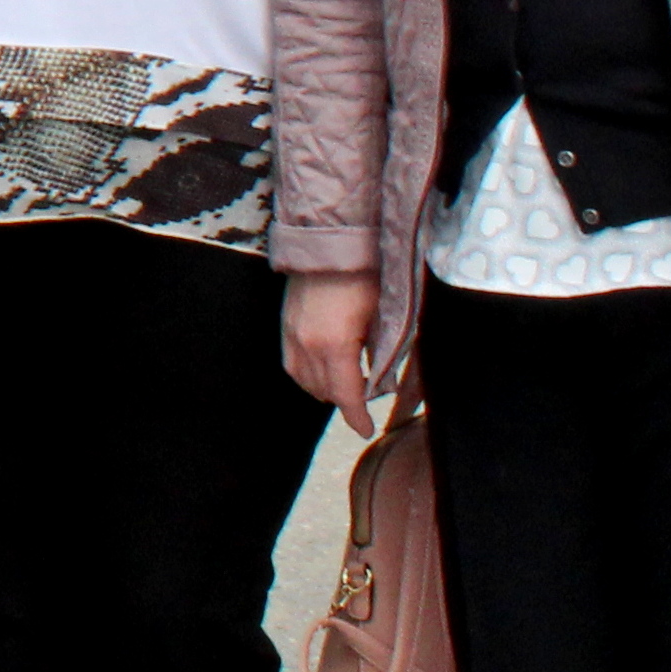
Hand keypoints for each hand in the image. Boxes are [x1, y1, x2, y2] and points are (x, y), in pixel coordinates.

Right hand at [285, 273, 382, 435]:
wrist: (331, 242)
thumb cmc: (363, 276)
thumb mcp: (384, 317)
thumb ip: (382, 356)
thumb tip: (386, 384)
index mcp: (335, 346)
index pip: (346, 396)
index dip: (357, 417)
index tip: (366, 429)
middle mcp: (306, 345)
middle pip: (323, 392)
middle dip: (345, 401)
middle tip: (366, 397)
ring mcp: (291, 334)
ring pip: (303, 381)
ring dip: (325, 388)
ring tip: (346, 383)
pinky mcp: (284, 324)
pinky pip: (291, 364)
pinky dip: (307, 374)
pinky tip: (322, 368)